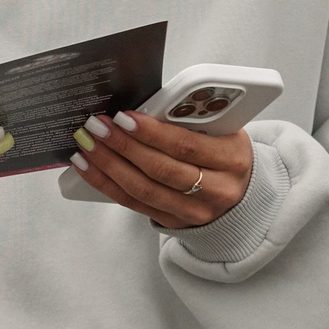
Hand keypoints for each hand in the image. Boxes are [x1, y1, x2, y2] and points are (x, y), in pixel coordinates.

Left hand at [70, 110, 251, 229]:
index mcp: (232, 159)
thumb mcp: (223, 130)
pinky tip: (88, 166)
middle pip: (160, 169)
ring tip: (86, 144)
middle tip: (97, 126)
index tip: (123, 116)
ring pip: (143, 189)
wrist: (242, 192)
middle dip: (123, 146)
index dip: (151, 132)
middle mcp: (216, 190)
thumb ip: (191, 119)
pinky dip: (106, 184)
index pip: (186, 145)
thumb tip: (144, 105)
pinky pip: (134, 204)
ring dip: (108, 165)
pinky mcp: (173, 222)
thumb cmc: (226, 151)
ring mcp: (194, 211)